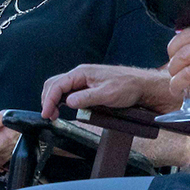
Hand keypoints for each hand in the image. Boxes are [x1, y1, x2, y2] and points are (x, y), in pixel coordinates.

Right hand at [40, 63, 172, 118]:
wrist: (142, 85)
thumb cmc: (128, 87)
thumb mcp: (107, 94)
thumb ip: (86, 98)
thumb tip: (68, 102)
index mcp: (82, 73)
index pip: (57, 85)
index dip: (49, 100)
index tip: (47, 114)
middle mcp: (80, 74)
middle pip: (54, 84)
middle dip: (48, 100)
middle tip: (49, 116)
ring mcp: (84, 79)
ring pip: (60, 87)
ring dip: (53, 100)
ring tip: (54, 114)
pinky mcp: (88, 85)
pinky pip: (69, 90)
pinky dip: (62, 99)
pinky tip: (64, 108)